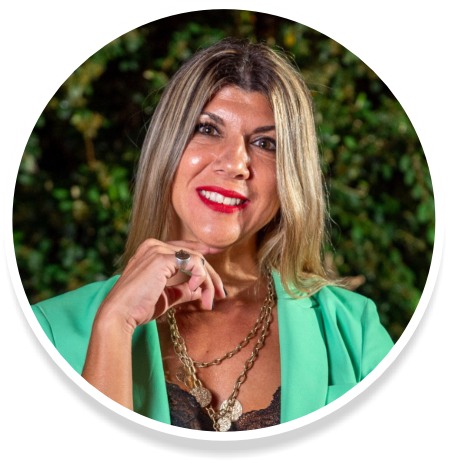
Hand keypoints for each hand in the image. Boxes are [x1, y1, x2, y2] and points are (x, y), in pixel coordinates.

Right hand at [94, 238, 225, 333]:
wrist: (120, 314)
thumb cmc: (138, 308)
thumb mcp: (166, 296)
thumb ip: (183, 289)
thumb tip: (200, 290)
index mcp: (151, 250)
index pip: (184, 248)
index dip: (203, 251)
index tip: (217, 257)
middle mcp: (154, 245)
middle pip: (194, 254)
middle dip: (211, 276)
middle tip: (220, 295)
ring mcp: (157, 249)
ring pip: (197, 259)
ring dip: (208, 282)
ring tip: (209, 301)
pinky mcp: (162, 258)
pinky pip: (194, 263)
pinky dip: (200, 277)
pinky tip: (195, 290)